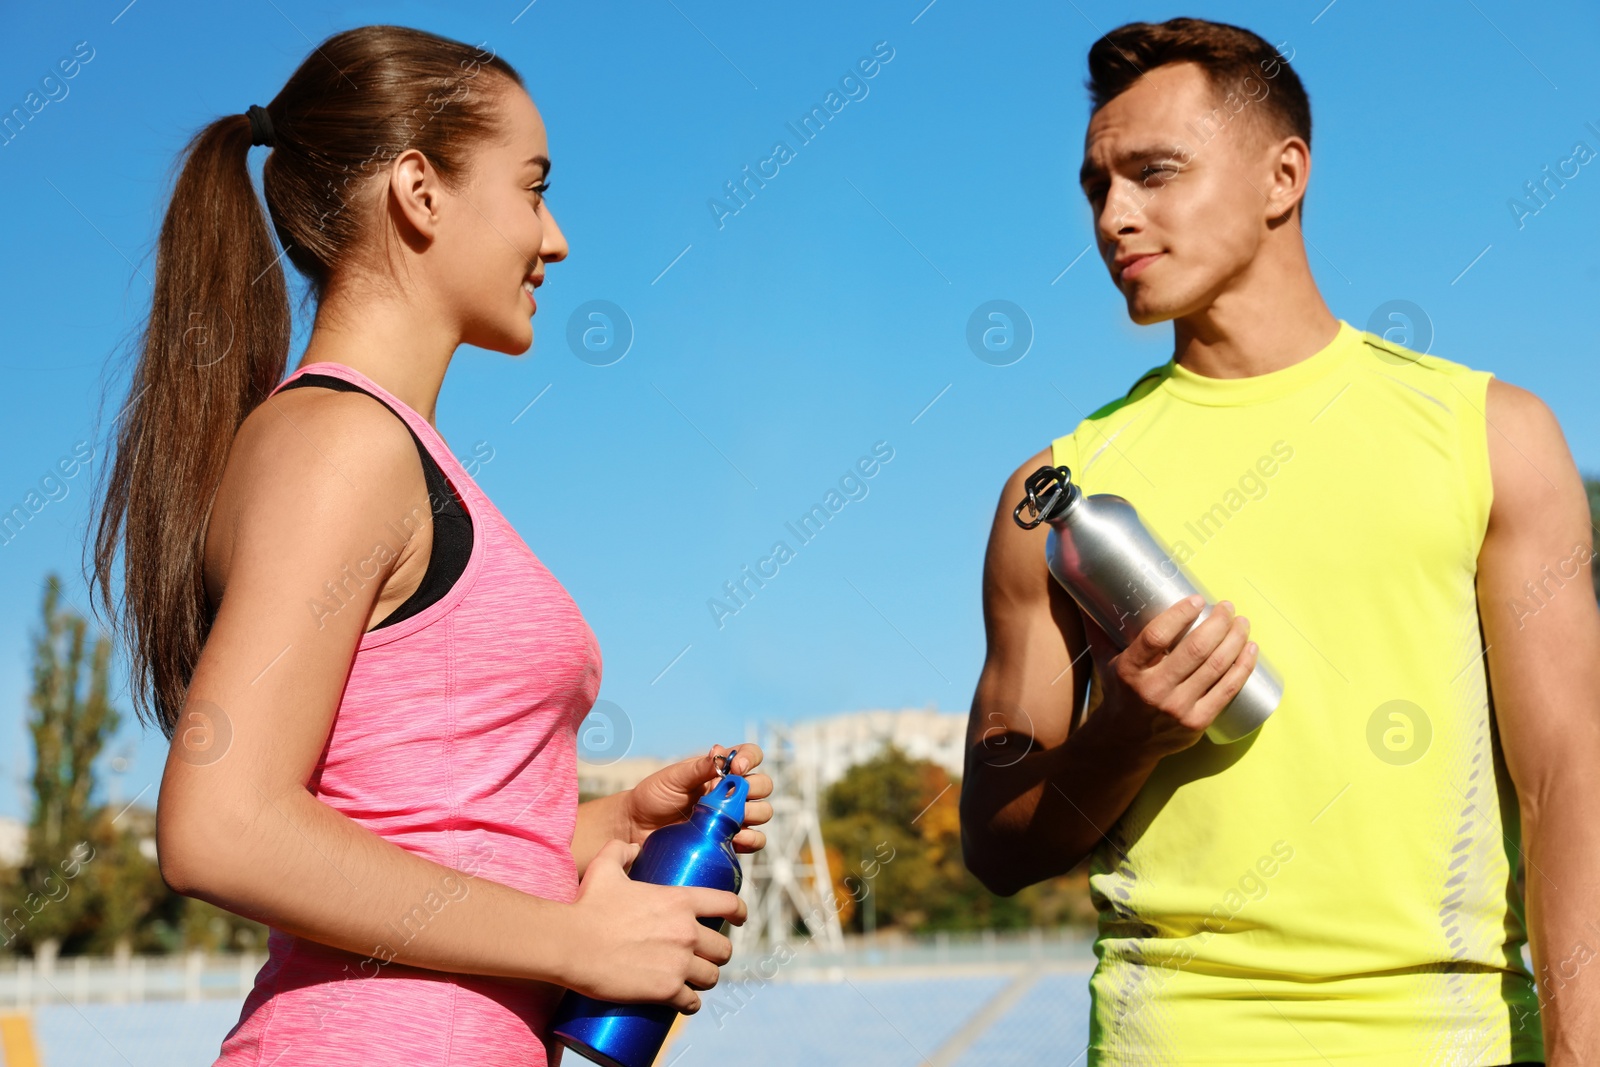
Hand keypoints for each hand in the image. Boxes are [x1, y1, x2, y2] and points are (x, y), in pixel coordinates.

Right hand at [560, 839, 745, 1012]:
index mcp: (681, 901)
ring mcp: (679, 963)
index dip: (738, 912)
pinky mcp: (666, 990)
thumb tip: (634, 848)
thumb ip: (621, 851)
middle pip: (723, 948)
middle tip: (704, 956)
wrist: (570, 943)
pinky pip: (692, 1001)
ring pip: (712, 976)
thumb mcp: (604, 868)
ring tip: (695, 981)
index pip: (728, 904)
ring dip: (706, 979)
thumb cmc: (587, 904)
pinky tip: (687, 1003)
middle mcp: (687, 932)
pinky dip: (690, 1004)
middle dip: (717, 953)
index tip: (739, 919)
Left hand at [623, 743, 773, 852]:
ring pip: (763, 812)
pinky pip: (755, 840)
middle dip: (754, 788)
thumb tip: (720, 754)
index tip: (737, 768)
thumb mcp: (674, 776)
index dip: (751, 759)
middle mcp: (731, 792)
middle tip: (732, 795)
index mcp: (720, 771)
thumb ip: (698, 767)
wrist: (637, 828)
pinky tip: (735, 838)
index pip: (750, 756)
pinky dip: (752, 839)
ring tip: (731, 818)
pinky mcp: (729, 841)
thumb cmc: (654, 796)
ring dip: (754, 813)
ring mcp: (732, 817)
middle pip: (763, 785)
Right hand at [1081, 594, 1255, 757]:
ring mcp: (1178, 709)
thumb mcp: (1104, 660)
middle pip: (1195, 650)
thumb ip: (1099, 626)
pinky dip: (1243, 667)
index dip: (1180, 615)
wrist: (1125, 742)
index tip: (1197, 599)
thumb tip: (1085, 592)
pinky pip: (1227, 690)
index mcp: (1130, 671)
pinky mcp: (1197, 722)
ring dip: (1235, 640)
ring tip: (1242, 622)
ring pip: (1216, 667)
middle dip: (1218, 623)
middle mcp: (1154, 690)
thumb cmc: (1119, 691)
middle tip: (1227, 606)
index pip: (1157, 637)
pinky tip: (1251, 649)